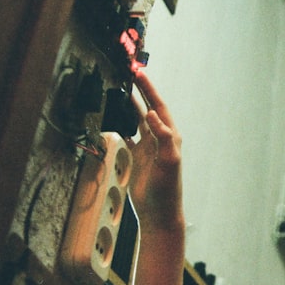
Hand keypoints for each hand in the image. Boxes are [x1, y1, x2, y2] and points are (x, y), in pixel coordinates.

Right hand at [127, 71, 183, 233]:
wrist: (159, 211)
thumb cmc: (167, 188)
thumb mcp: (168, 161)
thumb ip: (163, 137)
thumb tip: (152, 114)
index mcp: (170, 137)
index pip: (158, 107)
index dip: (149, 90)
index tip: (139, 73)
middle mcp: (160, 139)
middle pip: (149, 108)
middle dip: (141, 91)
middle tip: (130, 72)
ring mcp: (148, 147)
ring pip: (138, 120)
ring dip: (131, 104)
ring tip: (121, 88)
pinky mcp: (138, 157)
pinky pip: (129, 136)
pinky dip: (121, 124)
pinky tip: (114, 117)